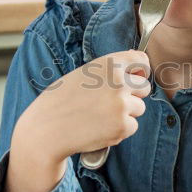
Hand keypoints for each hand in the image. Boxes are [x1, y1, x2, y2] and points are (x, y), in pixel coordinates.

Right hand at [14, 50, 151, 164]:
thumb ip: (109, 70)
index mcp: (108, 64)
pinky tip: (99, 128)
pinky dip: (119, 130)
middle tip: (110, 103)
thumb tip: (136, 65)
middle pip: (144, 87)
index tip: (135, 77)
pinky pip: (132, 127)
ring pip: (139, 108)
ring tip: (100, 116)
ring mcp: (122, 105)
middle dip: (133, 96)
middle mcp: (119, 82)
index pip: (141, 60)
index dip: (140, 71)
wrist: (46, 129)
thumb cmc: (61, 101)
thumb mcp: (83, 74)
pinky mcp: (123, 126)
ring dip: (126, 114)